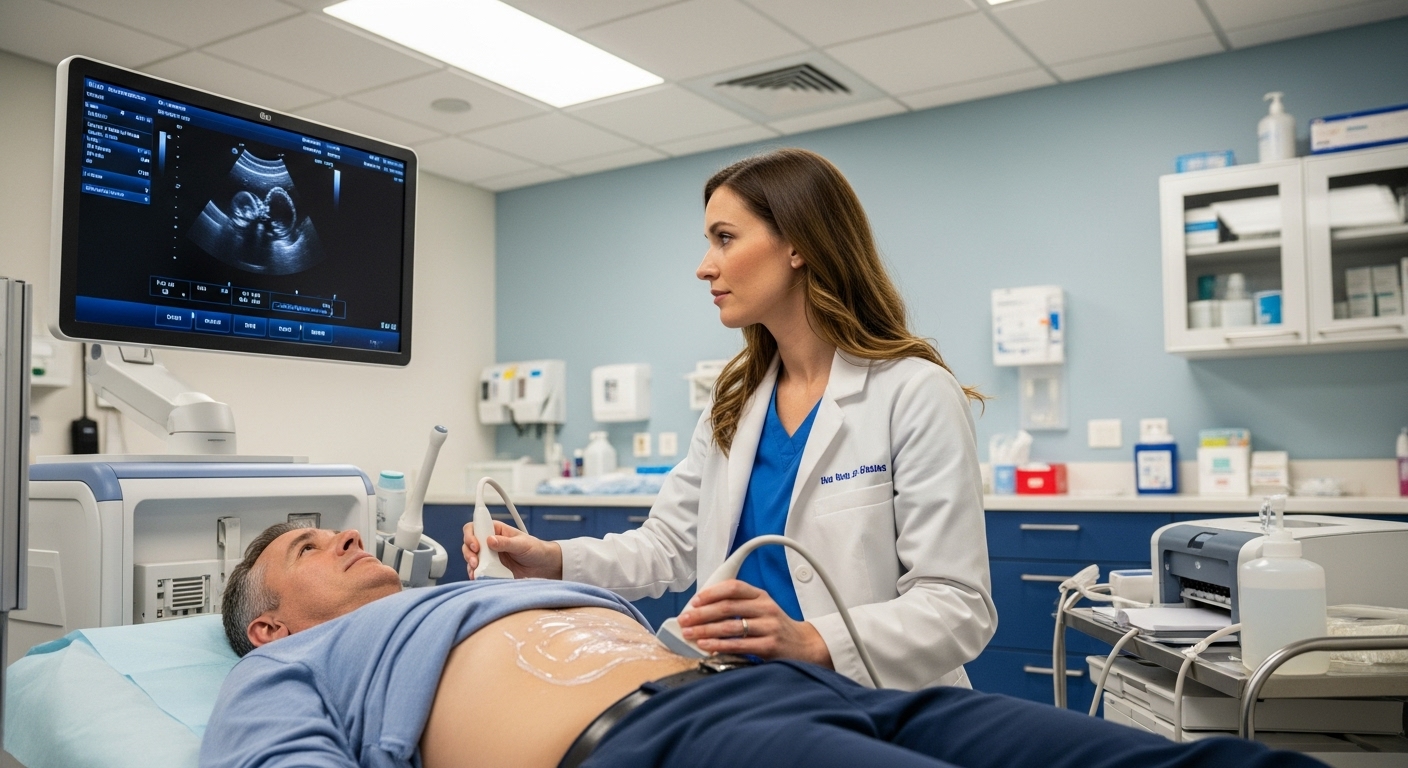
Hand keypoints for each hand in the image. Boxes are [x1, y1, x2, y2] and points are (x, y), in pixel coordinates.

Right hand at [461, 520, 562, 579]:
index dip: (471, 535)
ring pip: (471, 557)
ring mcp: (489, 556)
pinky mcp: (491, 569)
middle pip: (469, 543)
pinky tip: (478, 577)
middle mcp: (490, 542)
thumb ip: (506, 542)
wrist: (543, 566)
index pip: (476, 527)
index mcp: (496, 530)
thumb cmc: (535, 549)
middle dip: (469, 553)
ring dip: (471, 564)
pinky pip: (478, 570)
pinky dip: (476, 574)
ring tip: (477, 571)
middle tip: (476, 562)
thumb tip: (490, 540)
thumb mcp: (522, 544)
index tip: (476, 546)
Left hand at [676, 579, 832, 667]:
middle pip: (728, 607)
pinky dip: (719, 645)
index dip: (712, 593)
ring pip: (730, 626)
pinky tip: (706, 645)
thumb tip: (703, 611)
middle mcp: (766, 608)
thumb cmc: (776, 628)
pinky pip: (738, 645)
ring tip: (689, 634)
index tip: (694, 601)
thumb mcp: (762, 609)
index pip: (734, 587)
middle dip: (701, 614)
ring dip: (705, 630)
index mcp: (761, 596)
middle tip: (684, 620)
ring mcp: (769, 627)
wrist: (804, 646)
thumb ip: (739, 606)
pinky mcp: (769, 646)